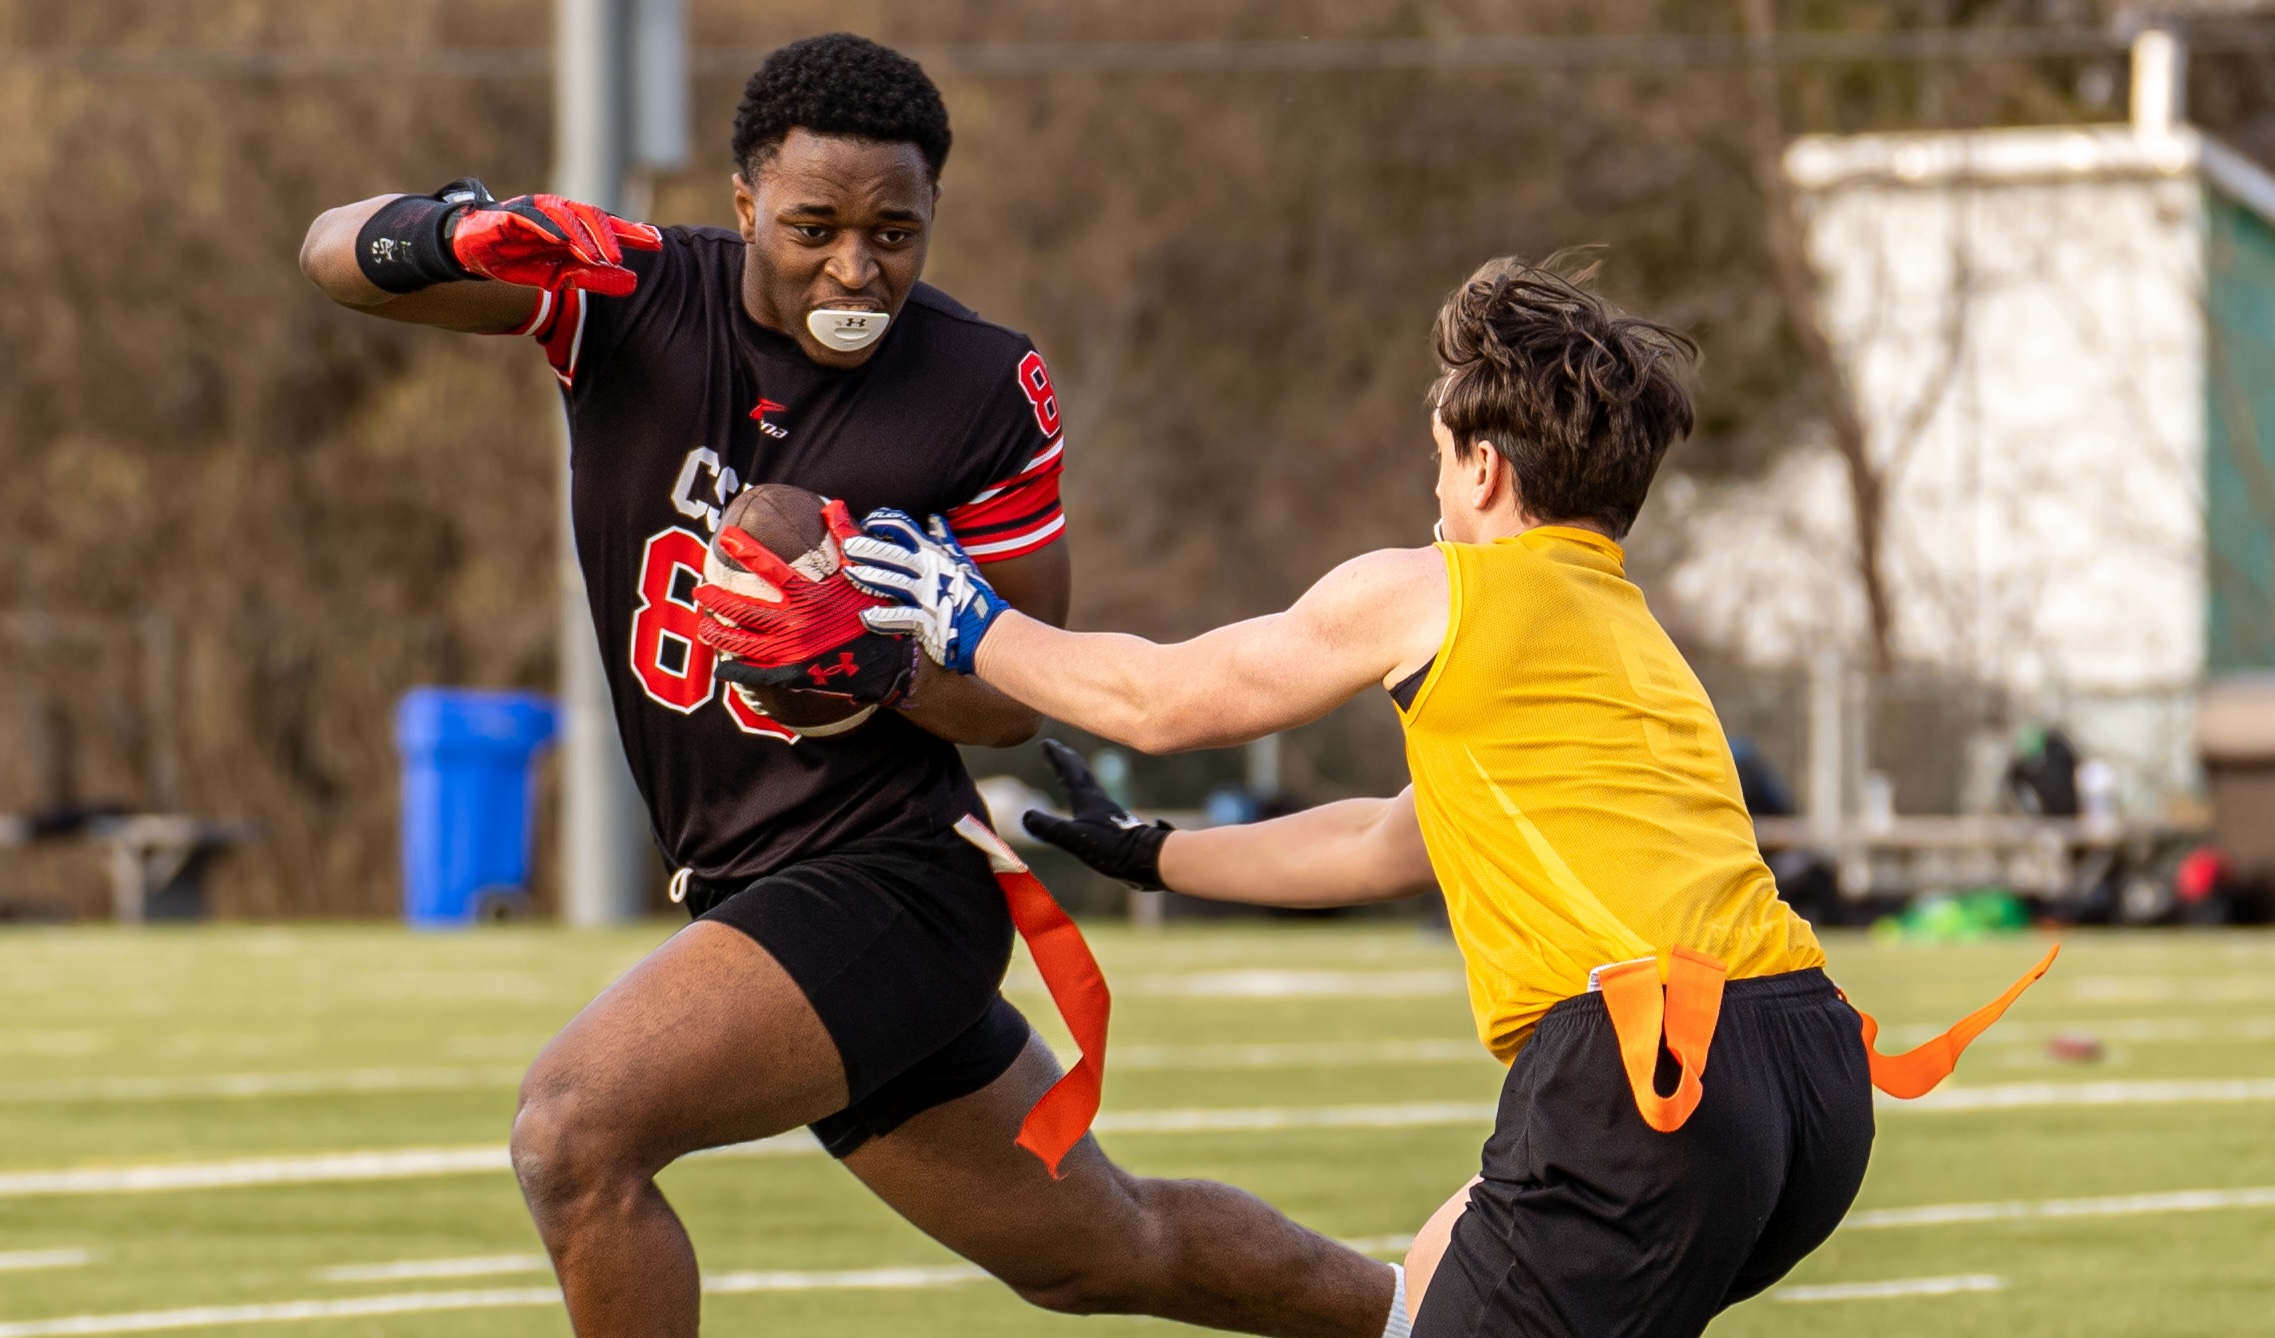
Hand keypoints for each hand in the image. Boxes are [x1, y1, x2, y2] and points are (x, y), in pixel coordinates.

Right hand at [447, 190, 661, 296]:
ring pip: (567, 216)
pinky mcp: (511, 215)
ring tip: (603, 256)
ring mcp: (534, 211)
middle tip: (631, 252)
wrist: (471, 253)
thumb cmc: (519, 260)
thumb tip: (634, 283)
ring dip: (586, 236)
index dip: (631, 232)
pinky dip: (552, 229)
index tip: (658, 241)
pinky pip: (535, 219)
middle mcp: (557, 213)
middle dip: (613, 232)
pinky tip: (566, 242)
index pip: (607, 226)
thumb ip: (596, 277)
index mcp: (572, 226)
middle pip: (592, 216)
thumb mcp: (562, 276)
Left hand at [694, 503, 914, 707]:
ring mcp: (791, 652)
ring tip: (703, 625)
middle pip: (743, 608)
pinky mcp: (792, 676)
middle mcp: (795, 623)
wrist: (890, 664)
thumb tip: (834, 505)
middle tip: (700, 589)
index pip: (769, 567)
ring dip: (718, 633)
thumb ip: (847, 538)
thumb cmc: (877, 614)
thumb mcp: (865, 575)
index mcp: (809, 596)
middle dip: (717, 598)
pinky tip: (721, 666)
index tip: (725, 536)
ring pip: (742, 641)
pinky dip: (735, 669)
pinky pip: (756, 673)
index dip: (745, 549)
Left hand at [843, 510, 1010, 673]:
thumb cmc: (973, 595)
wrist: (988, 630)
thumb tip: (934, 519)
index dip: (885, 523)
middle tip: (847, 547)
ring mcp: (928, 597)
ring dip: (871, 578)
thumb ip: (944, 540)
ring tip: (850, 574)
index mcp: (934, 555)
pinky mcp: (927, 622)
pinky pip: (902, 618)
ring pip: (895, 583)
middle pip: (895, 555)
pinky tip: (865, 616)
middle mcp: (930, 572)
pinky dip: (883, 618)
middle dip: (870, 549)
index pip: (906, 530)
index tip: (868, 521)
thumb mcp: (961, 561)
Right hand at [1020, 739, 1172, 890]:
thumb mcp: (1075, 839)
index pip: (1069, 772)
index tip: (1045, 742)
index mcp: (1087, 800)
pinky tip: (1089, 806)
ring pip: (1090, 785)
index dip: (1056, 757)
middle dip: (1067, 760)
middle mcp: (1098, 801)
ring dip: (1078, 775)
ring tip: (1072, 772)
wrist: (1148, 858)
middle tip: (1058, 749)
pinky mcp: (1115, 824)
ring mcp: (1108, 812)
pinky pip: (1095, 801)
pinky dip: (1087, 794)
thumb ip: (1050, 828)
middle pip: (1081, 773)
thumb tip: (1025, 816)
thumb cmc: (1113, 848)